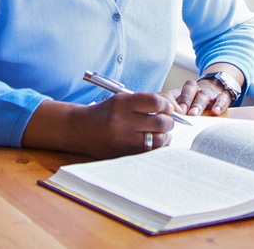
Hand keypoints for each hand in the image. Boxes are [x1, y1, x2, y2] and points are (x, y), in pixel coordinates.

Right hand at [23, 93, 176, 158]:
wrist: (81, 129)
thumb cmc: (105, 112)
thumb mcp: (122, 99)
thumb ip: (146, 101)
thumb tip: (172, 106)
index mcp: (122, 103)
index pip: (156, 102)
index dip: (166, 105)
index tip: (166, 108)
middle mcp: (122, 121)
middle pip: (160, 122)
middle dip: (168, 122)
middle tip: (167, 121)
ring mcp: (123, 139)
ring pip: (157, 140)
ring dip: (165, 136)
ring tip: (163, 132)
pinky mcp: (123, 153)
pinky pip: (149, 152)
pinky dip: (157, 147)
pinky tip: (155, 141)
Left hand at [168, 78, 230, 116]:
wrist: (217, 86)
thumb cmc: (195, 101)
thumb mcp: (182, 104)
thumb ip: (173, 111)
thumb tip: (164, 122)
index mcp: (181, 92)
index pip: (173, 92)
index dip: (170, 101)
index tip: (169, 112)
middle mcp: (195, 90)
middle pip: (189, 89)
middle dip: (184, 100)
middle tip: (181, 112)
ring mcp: (209, 93)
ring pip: (203, 95)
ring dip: (198, 104)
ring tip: (194, 114)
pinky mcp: (223, 96)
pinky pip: (222, 98)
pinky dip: (219, 105)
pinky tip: (215, 112)